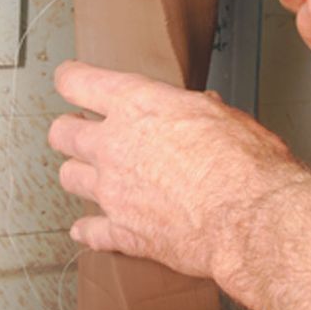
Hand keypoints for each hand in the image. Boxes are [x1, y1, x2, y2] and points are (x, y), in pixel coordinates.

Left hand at [49, 61, 293, 280]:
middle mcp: (113, 145)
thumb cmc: (243, 163)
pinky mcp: (122, 231)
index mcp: (136, 105)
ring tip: (92, 173)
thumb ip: (193, 111)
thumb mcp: (221, 114)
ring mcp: (112, 191)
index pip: (78, 82)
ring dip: (78, 173)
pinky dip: (89, 229)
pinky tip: (89, 228)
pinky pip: (90, 231)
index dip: (70, 78)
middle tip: (79, 128)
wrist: (248, 219)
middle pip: (61, 132)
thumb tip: (197, 110)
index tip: (70, 79)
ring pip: (68, 177)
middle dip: (68, 128)